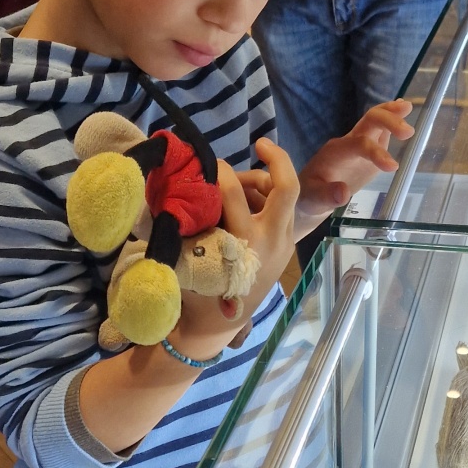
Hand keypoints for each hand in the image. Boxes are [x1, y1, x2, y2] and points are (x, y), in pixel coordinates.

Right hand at [165, 140, 299, 354]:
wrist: (217, 324)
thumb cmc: (197, 289)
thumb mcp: (187, 255)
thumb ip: (188, 219)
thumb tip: (181, 181)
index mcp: (244, 243)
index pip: (233, 192)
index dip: (218, 170)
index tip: (206, 163)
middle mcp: (271, 241)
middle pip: (286, 187)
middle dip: (277, 159)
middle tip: (260, 144)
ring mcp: (284, 243)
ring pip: (284, 196)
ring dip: (264, 181)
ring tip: (238, 184)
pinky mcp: (287, 245)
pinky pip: (282, 210)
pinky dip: (266, 198)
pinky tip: (245, 202)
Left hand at [295, 100, 413, 230]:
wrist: (310, 194)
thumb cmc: (310, 196)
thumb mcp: (313, 200)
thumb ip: (327, 196)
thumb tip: (343, 193)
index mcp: (336, 152)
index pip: (360, 144)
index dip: (377, 153)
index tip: (394, 167)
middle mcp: (348, 142)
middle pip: (369, 121)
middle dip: (388, 121)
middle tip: (408, 132)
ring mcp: (358, 143)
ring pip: (374, 120)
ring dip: (391, 113)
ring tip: (409, 106)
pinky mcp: (367, 150)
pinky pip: (378, 131)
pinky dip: (391, 120)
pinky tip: (404, 111)